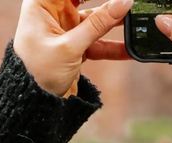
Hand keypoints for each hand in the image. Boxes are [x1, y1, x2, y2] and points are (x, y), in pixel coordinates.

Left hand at [14, 0, 132, 97]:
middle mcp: (53, 13)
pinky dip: (113, 46)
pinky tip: (130, 48)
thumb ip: (98, 24)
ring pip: (96, 21)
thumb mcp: (70, 47)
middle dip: (108, 4)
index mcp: (42, 4)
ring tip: (137, 21)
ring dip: (115, 24)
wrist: (34, 104)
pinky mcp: (76, 46)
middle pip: (85, 0)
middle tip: (128, 4)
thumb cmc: (38, 72)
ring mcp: (66, 30)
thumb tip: (123, 3)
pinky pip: (98, 42)